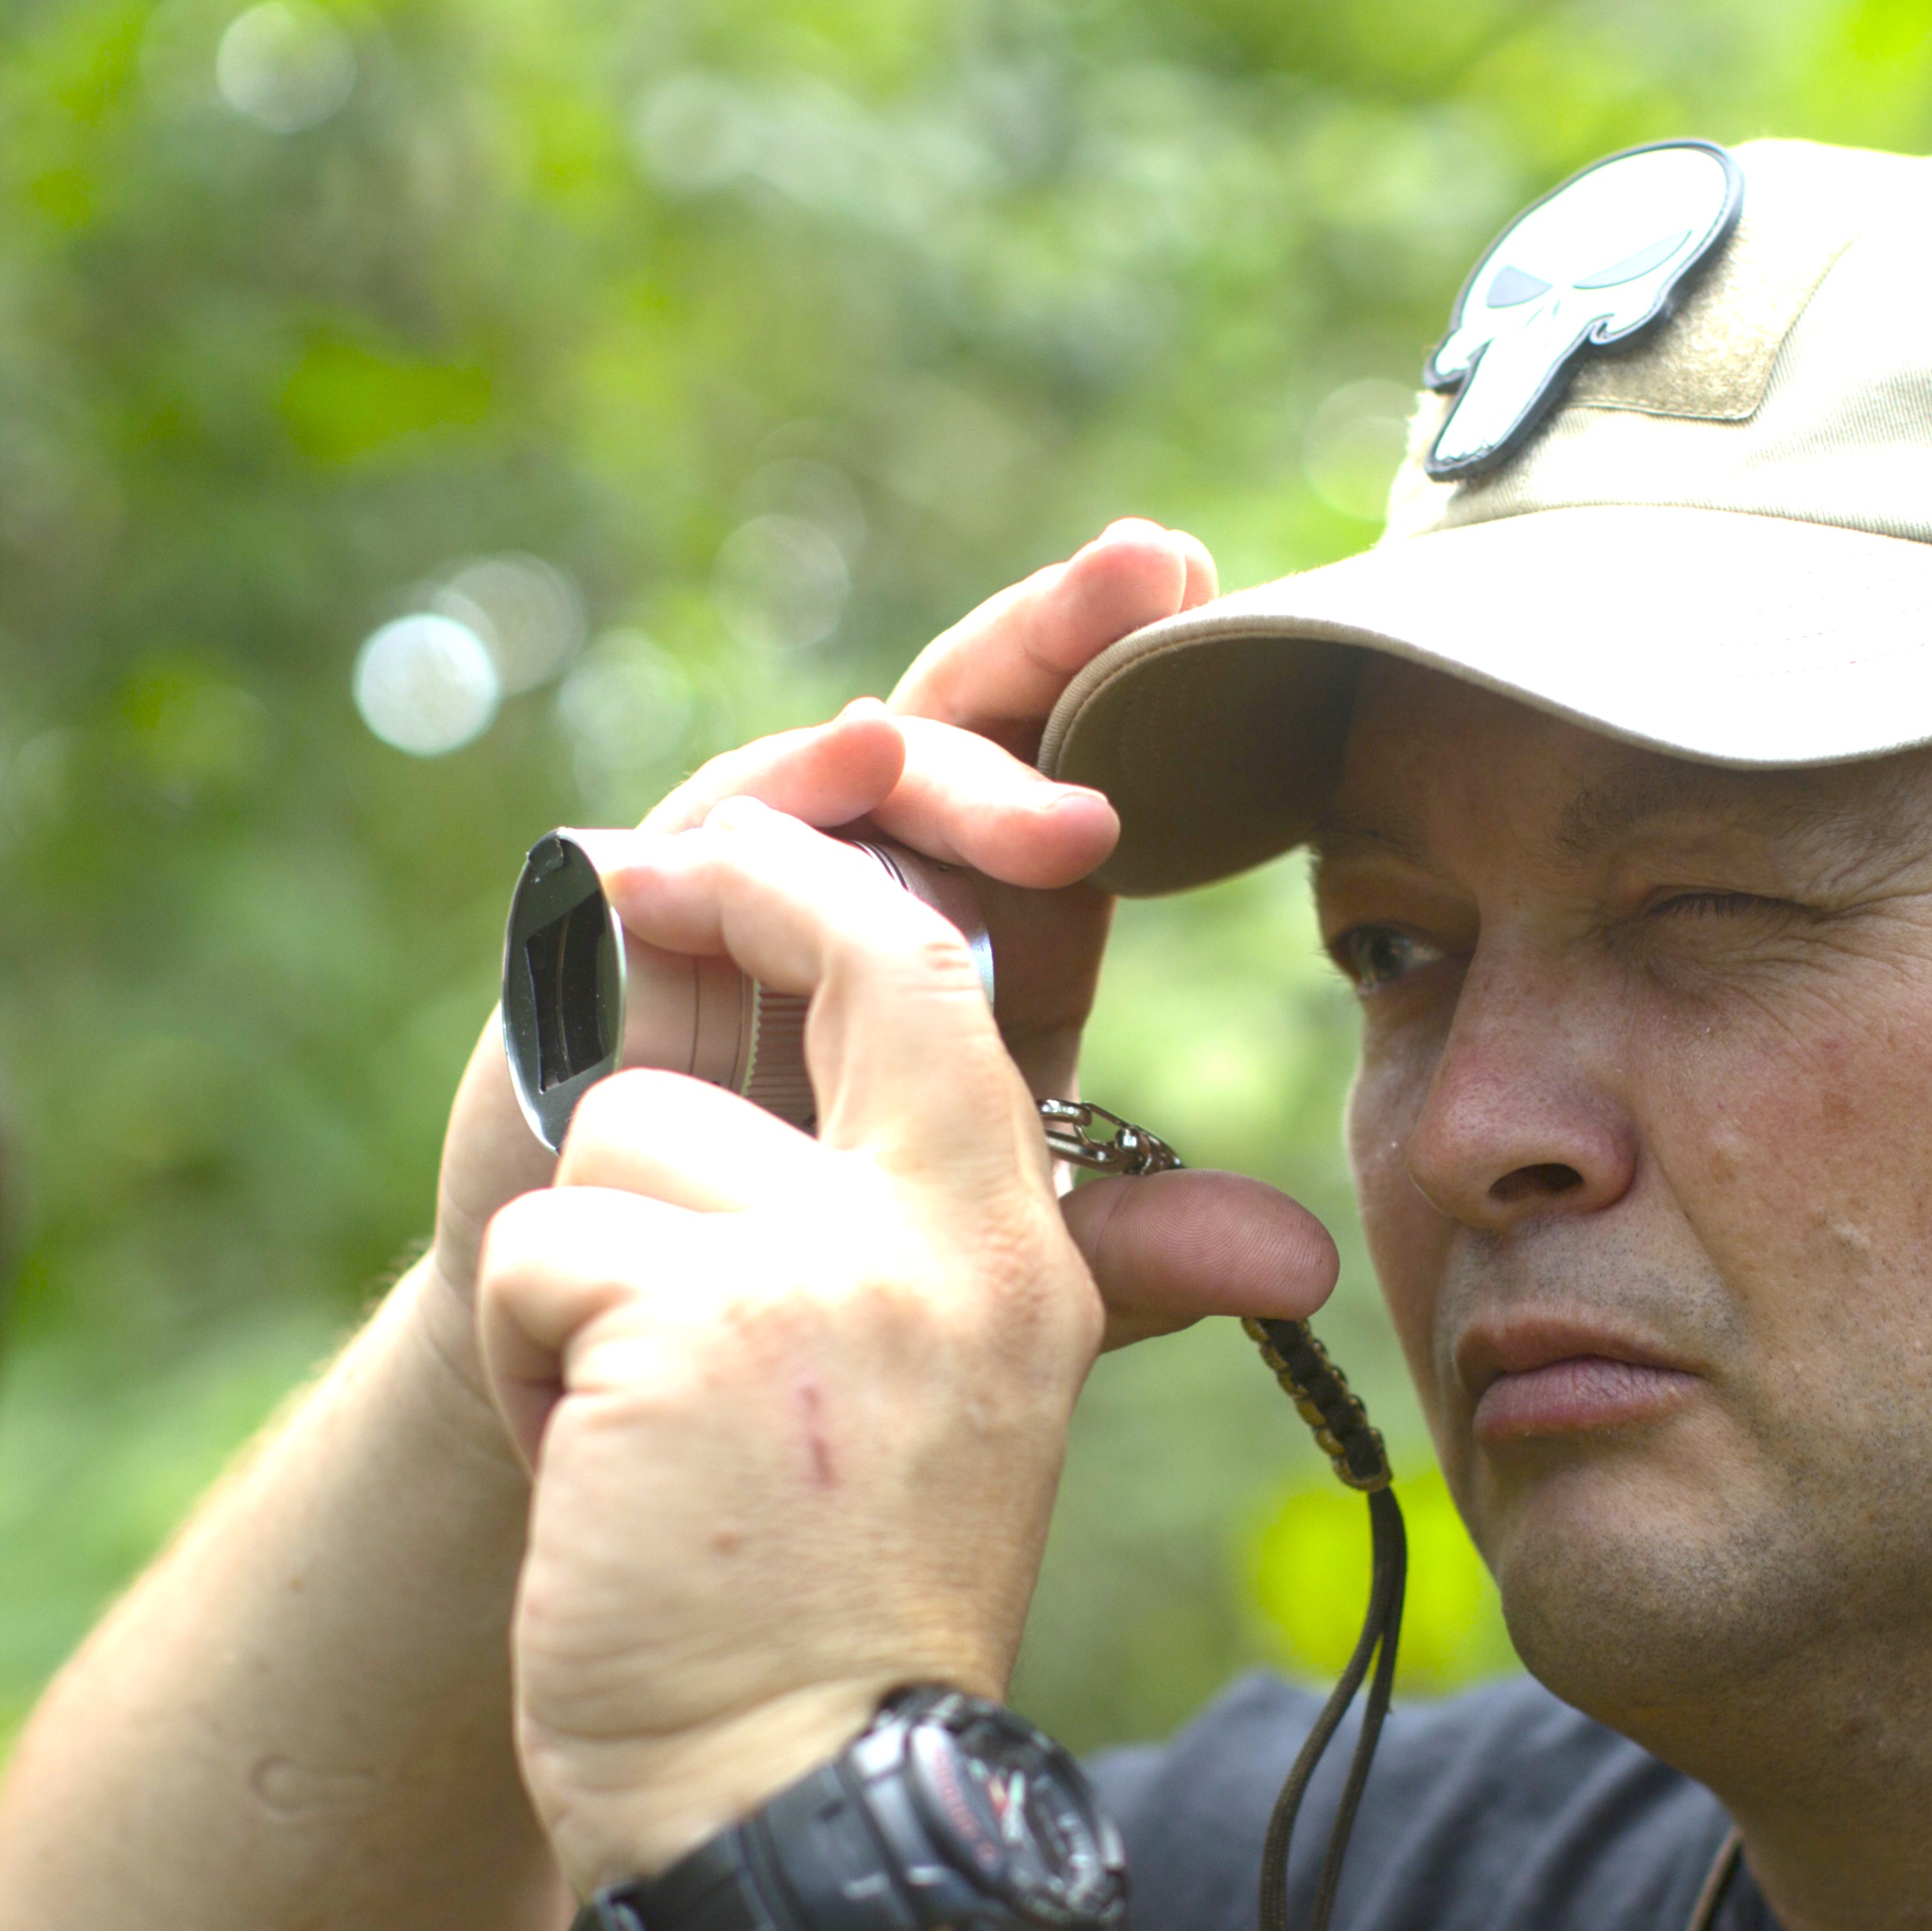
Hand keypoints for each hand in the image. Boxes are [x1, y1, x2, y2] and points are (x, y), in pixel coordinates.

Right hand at [422, 521, 1320, 1367]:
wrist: (633, 1351)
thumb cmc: (822, 1270)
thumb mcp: (1002, 1254)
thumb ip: (1144, 1245)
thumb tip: (1308, 1260)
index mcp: (983, 929)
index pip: (1067, 771)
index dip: (1134, 677)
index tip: (1217, 590)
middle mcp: (868, 873)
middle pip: (968, 725)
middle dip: (1058, 639)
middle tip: (1150, 580)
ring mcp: (744, 877)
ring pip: (847, 772)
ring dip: (947, 756)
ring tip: (1047, 785)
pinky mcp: (624, 909)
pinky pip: (705, 828)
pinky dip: (782, 790)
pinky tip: (853, 760)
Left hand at [474, 804, 1101, 1886]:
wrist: (808, 1814)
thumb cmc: (851, 1638)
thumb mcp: (973, 1434)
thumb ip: (1014, 1278)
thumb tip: (1278, 1241)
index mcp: (1013, 1256)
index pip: (942, 990)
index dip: (829, 891)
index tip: (736, 848)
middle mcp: (940, 1238)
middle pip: (821, 958)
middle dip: (710, 892)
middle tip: (628, 887)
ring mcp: (815, 1269)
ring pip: (620, 1137)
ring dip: (583, 1282)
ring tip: (636, 1433)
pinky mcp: (680, 1318)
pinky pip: (540, 1254)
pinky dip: (532, 1370)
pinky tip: (596, 1482)